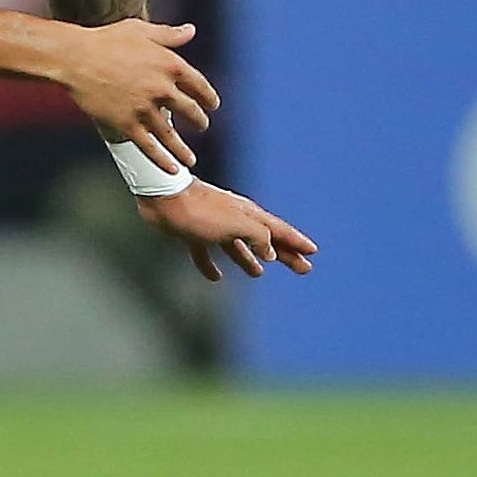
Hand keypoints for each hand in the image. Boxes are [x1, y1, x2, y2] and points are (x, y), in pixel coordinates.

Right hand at [57, 19, 218, 175]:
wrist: (75, 58)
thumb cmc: (106, 40)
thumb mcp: (141, 30)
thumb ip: (168, 35)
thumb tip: (191, 31)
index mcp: (170, 64)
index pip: (199, 85)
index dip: (208, 97)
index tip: (212, 104)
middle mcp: (162, 88)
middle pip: (190, 110)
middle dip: (199, 121)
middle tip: (202, 126)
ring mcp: (145, 109)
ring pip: (171, 135)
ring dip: (183, 149)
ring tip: (190, 159)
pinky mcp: (126, 124)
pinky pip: (149, 147)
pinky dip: (162, 161)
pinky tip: (172, 169)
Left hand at [139, 181, 317, 281]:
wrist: (164, 199)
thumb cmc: (201, 211)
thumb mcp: (236, 224)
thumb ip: (257, 236)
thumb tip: (271, 252)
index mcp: (249, 216)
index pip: (279, 231)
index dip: (296, 242)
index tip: (312, 252)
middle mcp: (235, 220)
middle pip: (265, 241)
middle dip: (284, 254)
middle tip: (303, 268)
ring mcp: (214, 227)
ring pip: (238, 248)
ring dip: (250, 260)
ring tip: (259, 273)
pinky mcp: (194, 234)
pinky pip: (206, 253)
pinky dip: (212, 265)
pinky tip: (215, 277)